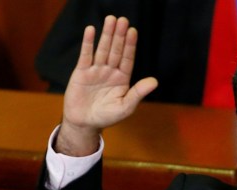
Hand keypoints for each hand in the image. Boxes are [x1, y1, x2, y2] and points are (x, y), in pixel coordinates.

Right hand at [56, 15, 157, 155]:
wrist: (84, 123)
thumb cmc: (107, 116)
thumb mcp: (125, 107)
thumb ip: (138, 93)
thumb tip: (154, 81)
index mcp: (122, 79)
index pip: (127, 59)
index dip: (130, 45)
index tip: (133, 31)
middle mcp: (110, 72)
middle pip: (116, 50)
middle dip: (119, 36)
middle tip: (122, 20)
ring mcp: (96, 70)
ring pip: (102, 50)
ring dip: (106, 35)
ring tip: (111, 20)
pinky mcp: (81, 72)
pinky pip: (86, 55)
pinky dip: (88, 43)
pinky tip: (91, 30)